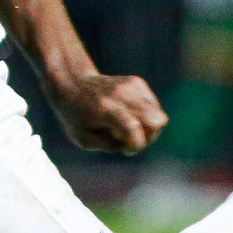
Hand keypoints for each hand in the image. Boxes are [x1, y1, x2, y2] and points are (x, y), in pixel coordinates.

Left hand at [47, 72, 167, 153]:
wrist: (73, 84)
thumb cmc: (76, 117)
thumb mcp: (84, 140)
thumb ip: (111, 145)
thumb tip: (138, 140)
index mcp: (105, 110)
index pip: (133, 127)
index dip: (136, 144)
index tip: (125, 150)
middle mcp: (122, 95)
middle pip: (157, 120)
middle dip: (149, 138)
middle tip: (129, 139)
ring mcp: (132, 86)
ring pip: (160, 117)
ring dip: (148, 129)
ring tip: (127, 128)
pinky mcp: (138, 82)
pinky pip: (155, 109)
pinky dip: (146, 118)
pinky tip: (129, 116)